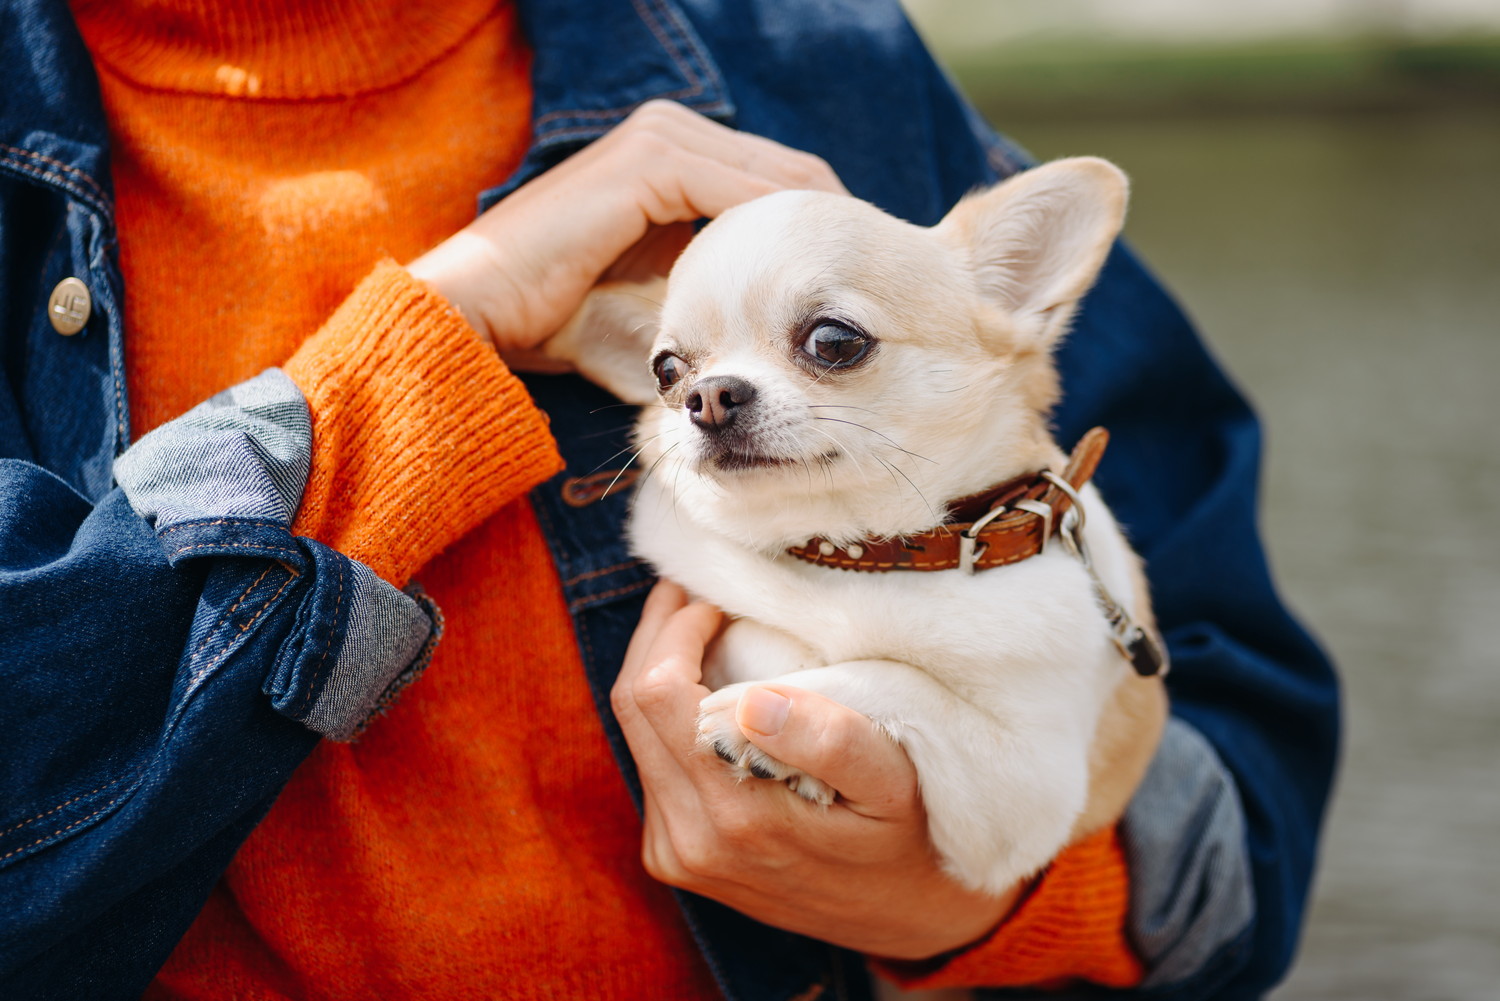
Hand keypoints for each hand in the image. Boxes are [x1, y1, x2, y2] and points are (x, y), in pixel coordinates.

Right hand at [407, 100, 844, 352]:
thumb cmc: (556, 318)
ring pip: (773, 178)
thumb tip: (765, 334)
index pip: (774, 183)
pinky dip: (780, 234)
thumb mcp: (655, 299)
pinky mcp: (648, 160)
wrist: (478, 312)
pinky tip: (805, 279)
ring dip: (816, 232)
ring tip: (849, 289)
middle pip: (786, 173)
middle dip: (831, 230)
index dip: (819, 233)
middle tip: (870, 289)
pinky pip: (740, 193)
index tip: (853, 289)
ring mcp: (658, 137)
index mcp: (670, 155)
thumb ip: (706, 291)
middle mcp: (669, 131)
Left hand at [611, 581, 1025, 960]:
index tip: (718, 599)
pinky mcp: (670, 855)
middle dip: (658, 637)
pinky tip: (706, 689)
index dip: (676, 629)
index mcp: (737, 814)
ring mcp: (673, 851)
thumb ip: (830, 739)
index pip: (659, 691)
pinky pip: (647, 762)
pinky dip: (666, 715)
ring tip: (702, 628)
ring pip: (632, 731)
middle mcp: (688, 839)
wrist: (899, 920)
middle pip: (632, 705)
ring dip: (659, 670)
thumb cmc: (904, 837)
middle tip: (698, 594)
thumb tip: (752, 698)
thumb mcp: (891, 784)